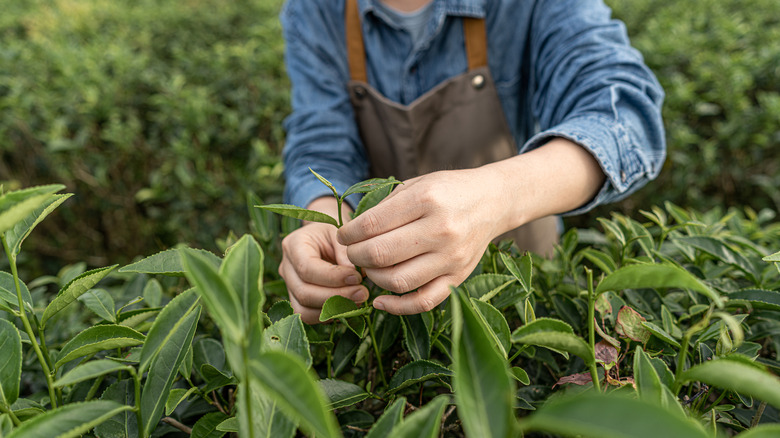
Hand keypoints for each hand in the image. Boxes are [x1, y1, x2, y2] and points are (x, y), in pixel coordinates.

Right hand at [279, 222, 366, 324]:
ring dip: (333, 310)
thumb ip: (346, 252)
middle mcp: (287, 267)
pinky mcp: (297, 300)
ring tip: (358, 300)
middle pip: (304, 292)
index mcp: (294, 245)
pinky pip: (308, 316)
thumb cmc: (334, 232)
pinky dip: (329, 315)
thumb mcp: (341, 233)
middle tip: (362, 292)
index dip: (333, 277)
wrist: (326, 237)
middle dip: (336, 297)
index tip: (357, 277)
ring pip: (304, 309)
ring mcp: (289, 286)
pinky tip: (348, 306)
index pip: (307, 268)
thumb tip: (353, 278)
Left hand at [337, 168, 504, 314]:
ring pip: (398, 281)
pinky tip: (380, 301)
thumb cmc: (447, 190)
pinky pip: (424, 302)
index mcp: (425, 199)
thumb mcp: (415, 184)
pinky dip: (397, 307)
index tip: (343, 235)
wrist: (492, 201)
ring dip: (373, 278)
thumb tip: (350, 233)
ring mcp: (452, 256)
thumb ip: (384, 207)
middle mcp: (440, 229)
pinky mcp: (459, 277)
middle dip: (356, 256)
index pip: (372, 225)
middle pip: (381, 254)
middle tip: (352, 253)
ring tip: (369, 268)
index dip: (349, 234)